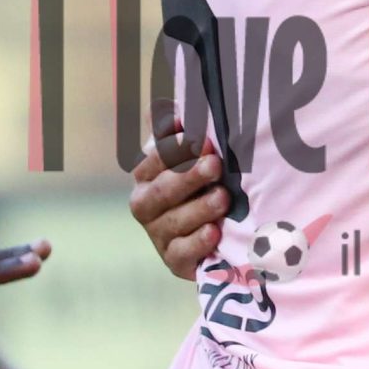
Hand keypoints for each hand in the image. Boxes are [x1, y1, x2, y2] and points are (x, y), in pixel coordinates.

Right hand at [130, 131, 228, 280]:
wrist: (218, 233)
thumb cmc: (202, 184)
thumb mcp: (192, 156)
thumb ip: (177, 133)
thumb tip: (172, 107)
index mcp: (146, 174)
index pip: (155, 159)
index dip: (175, 148)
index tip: (199, 138)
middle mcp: (145, 205)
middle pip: (162, 190)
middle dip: (188, 176)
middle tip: (215, 164)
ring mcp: (158, 234)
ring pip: (173, 222)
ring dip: (199, 208)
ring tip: (223, 198)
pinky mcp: (174, 261)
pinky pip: (182, 254)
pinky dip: (197, 244)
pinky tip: (214, 233)